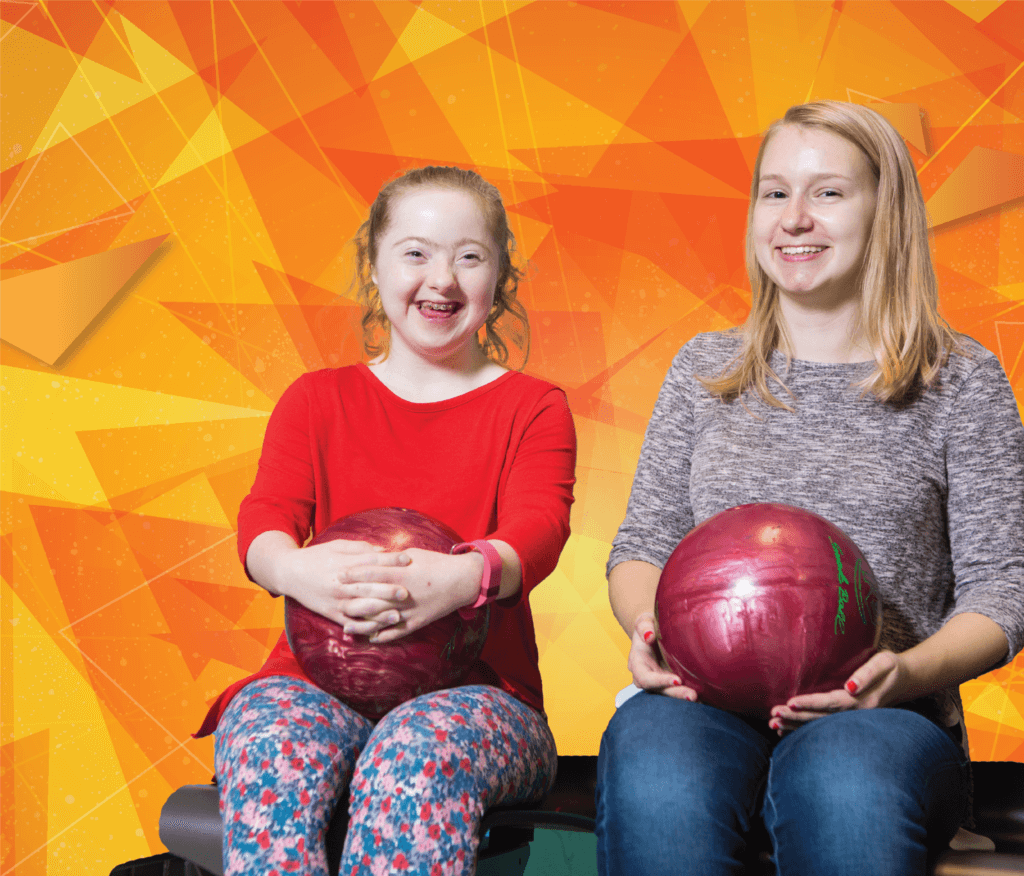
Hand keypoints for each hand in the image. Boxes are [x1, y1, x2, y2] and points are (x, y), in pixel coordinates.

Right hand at [271, 538, 410, 632]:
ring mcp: (336, 600)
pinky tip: (378, 629)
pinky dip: (364, 627)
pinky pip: (350, 622)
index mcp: (344, 564)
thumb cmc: (317, 556)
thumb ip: (361, 548)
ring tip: (397, 615)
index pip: (371, 561)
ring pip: (360, 608)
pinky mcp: (331, 613)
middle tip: (407, 592)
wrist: (289, 572)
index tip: (407, 559)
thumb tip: (384, 550)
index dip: (390, 560)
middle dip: (388, 589)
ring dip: (379, 613)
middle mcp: (341, 583)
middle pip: (367, 586)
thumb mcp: (337, 546)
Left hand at [339, 547, 483, 643]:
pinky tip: (371, 638)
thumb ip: (392, 559)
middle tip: (335, 599)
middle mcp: (403, 593)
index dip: (354, 574)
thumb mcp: (413, 555)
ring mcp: (410, 610)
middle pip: (372, 597)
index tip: (339, 574)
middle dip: (352, 597)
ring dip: (363, 624)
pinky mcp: (418, 622)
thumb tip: (373, 558)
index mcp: (402, 573)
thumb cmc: (436, 563)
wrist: (461, 580)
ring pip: (382, 619)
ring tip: (346, 627)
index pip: (372, 573)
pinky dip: (384, 636)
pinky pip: (398, 632)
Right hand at [627, 612, 697, 700]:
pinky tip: (705, 697)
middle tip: (693, 695)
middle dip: (676, 694)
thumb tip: (649, 636)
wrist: (654, 631)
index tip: (677, 680)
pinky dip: (689, 694)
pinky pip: (679, 691)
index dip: (659, 681)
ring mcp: (659, 681)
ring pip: (670, 693)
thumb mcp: (644, 621)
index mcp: (637, 663)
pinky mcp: (671, 683)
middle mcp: (647, 676)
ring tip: (701, 698)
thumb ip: (644, 627)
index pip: (645, 677)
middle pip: (659, 690)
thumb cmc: (649, 625)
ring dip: (684, 697)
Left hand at [769, 650, 907, 734]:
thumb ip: (867, 674)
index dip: (810, 704)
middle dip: (795, 717)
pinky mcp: (846, 718)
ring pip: (818, 724)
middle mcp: (854, 713)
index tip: (790, 703)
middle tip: (773, 715)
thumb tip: (850, 687)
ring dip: (795, 725)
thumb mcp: (884, 663)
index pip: (830, 703)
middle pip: (820, 717)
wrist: (907, 680)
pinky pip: (822, 725)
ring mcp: (850, 719)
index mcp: (861, 701)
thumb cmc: (892, 667)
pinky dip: (802, 728)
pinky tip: (785, 730)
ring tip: (773, 724)